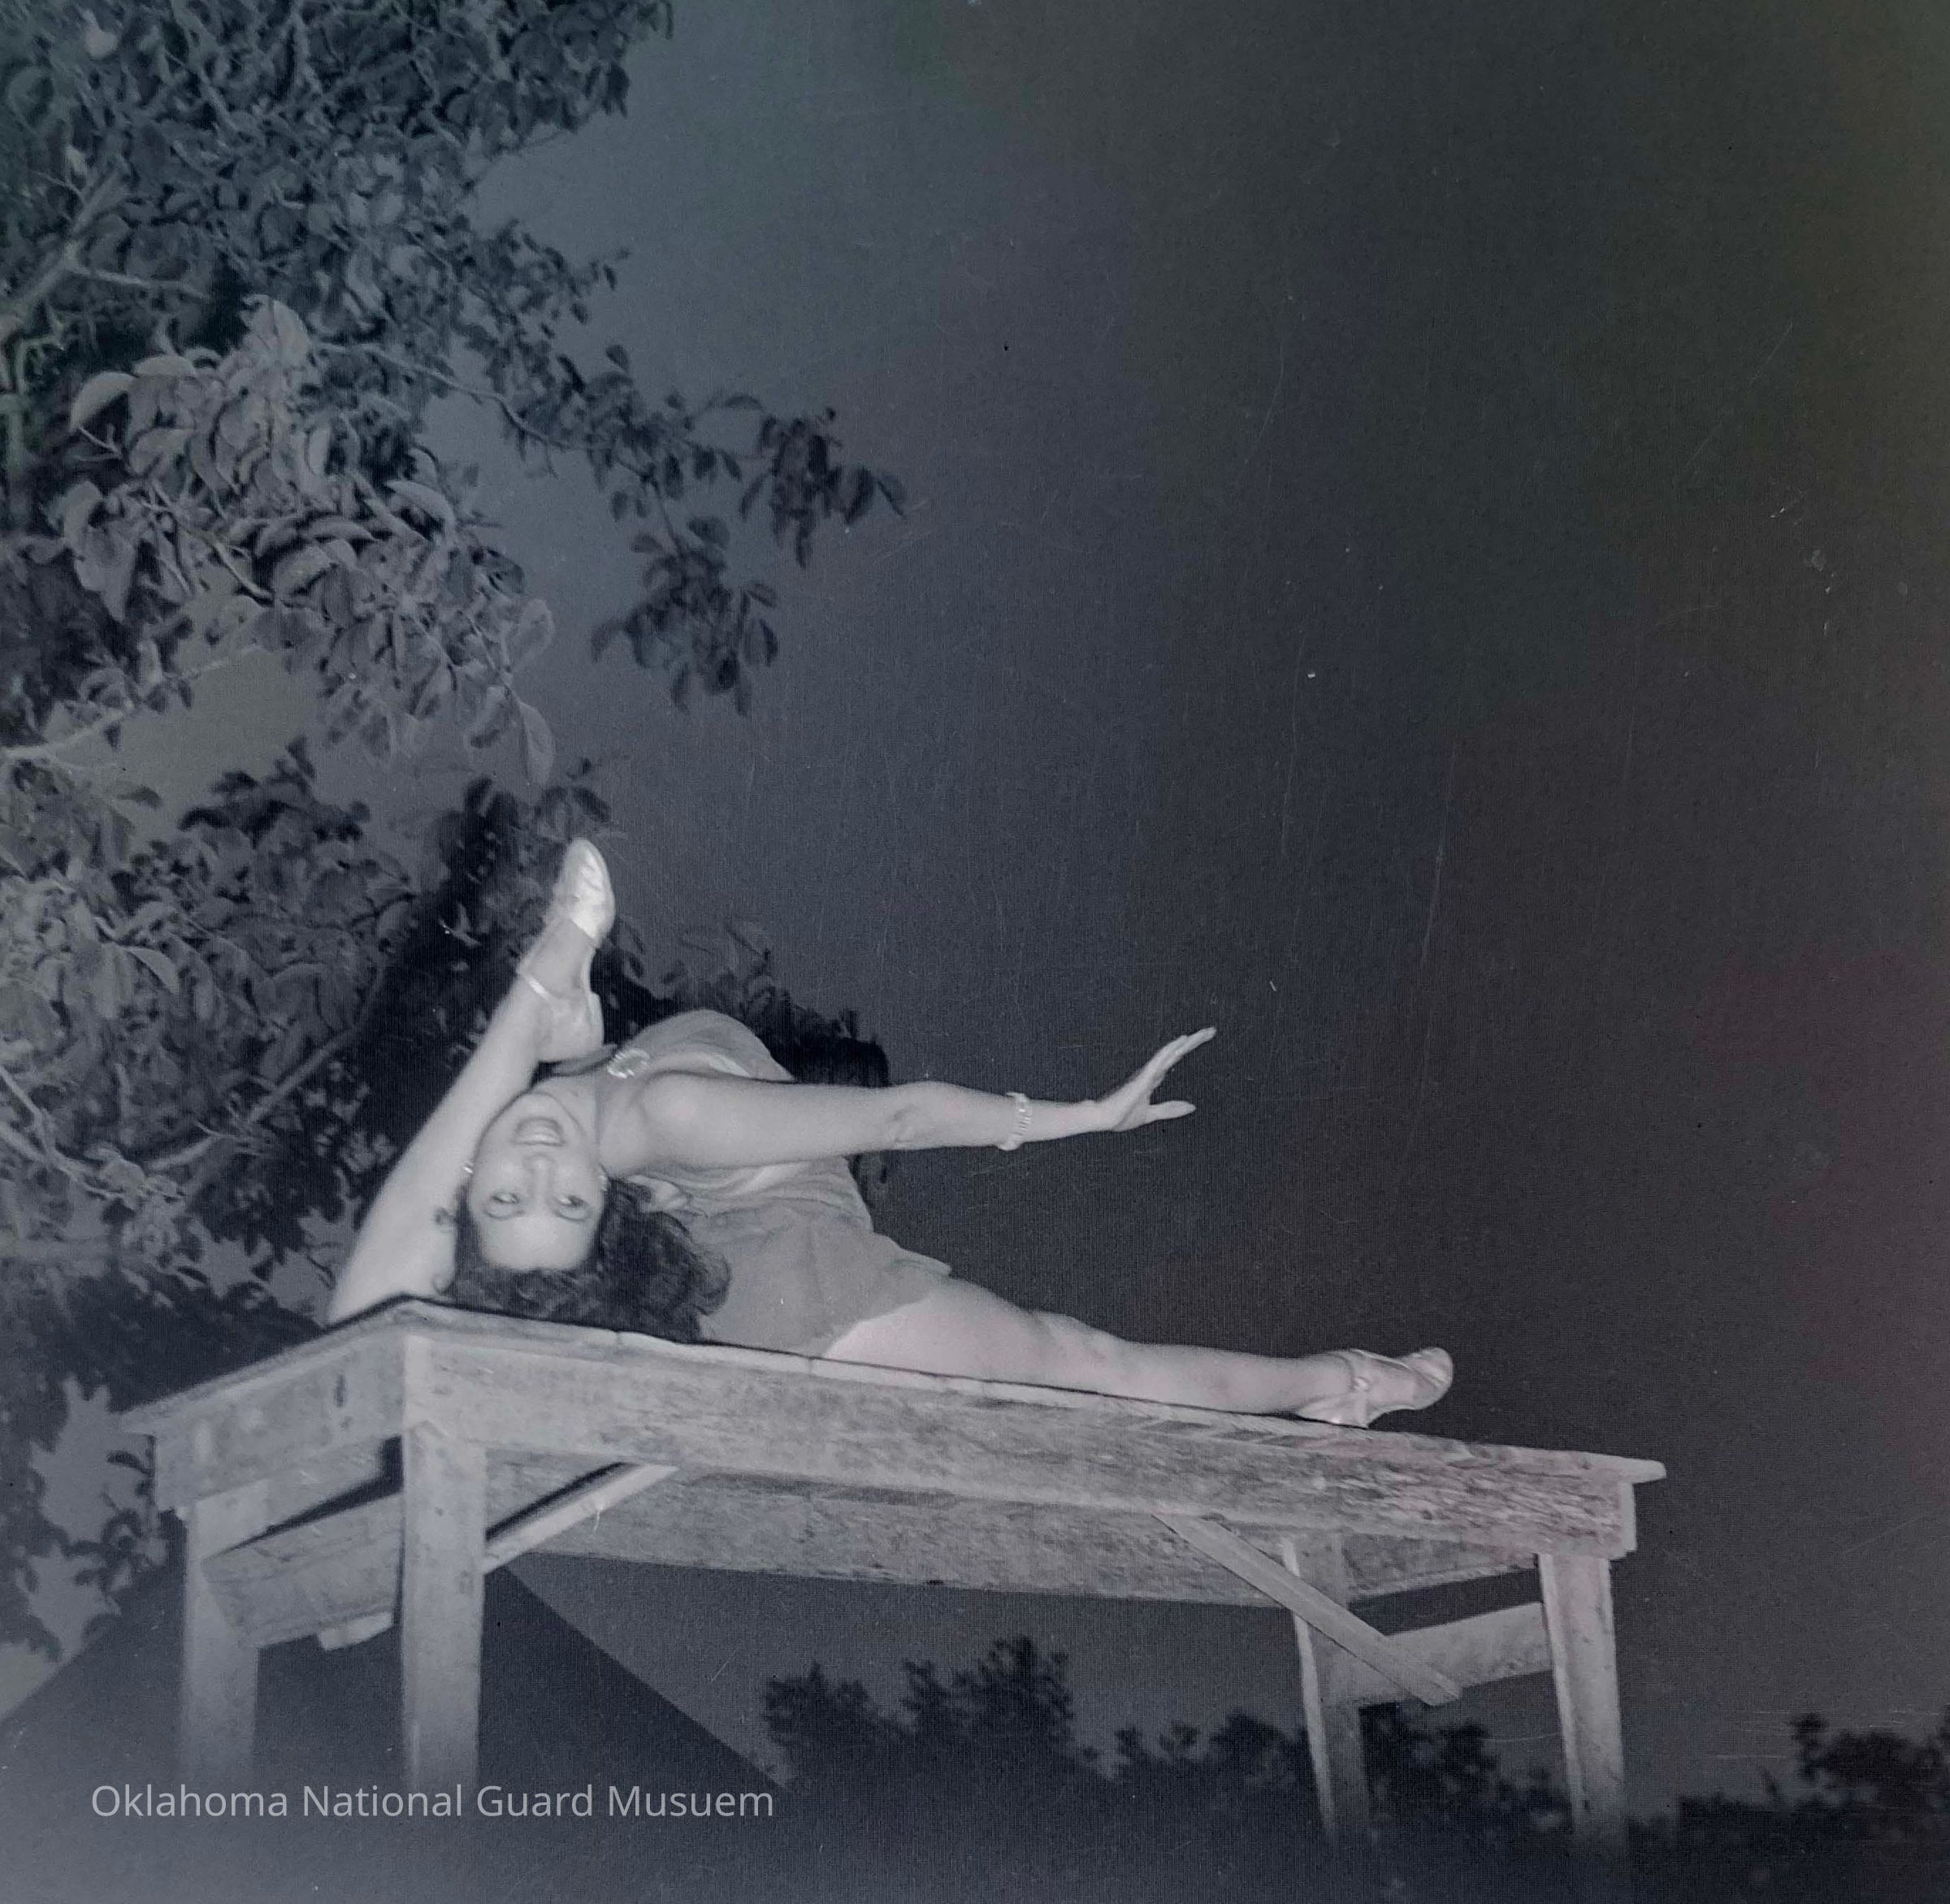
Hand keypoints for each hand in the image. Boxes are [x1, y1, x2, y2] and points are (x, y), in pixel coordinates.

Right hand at [1093, 1028, 1215, 1133]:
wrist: (1102, 1119)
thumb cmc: (1121, 1116)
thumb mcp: (1151, 1114)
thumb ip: (1170, 1109)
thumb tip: (1192, 1107)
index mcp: (1153, 1078)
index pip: (1175, 1059)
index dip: (1187, 1049)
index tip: (1201, 1038)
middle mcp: (1151, 1071)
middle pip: (1177, 1052)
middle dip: (1194, 1042)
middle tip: (1212, 1030)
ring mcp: (1147, 1073)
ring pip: (1171, 1053)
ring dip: (1188, 1042)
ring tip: (1205, 1032)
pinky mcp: (1142, 1077)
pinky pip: (1159, 1060)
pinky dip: (1170, 1050)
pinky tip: (1182, 1040)